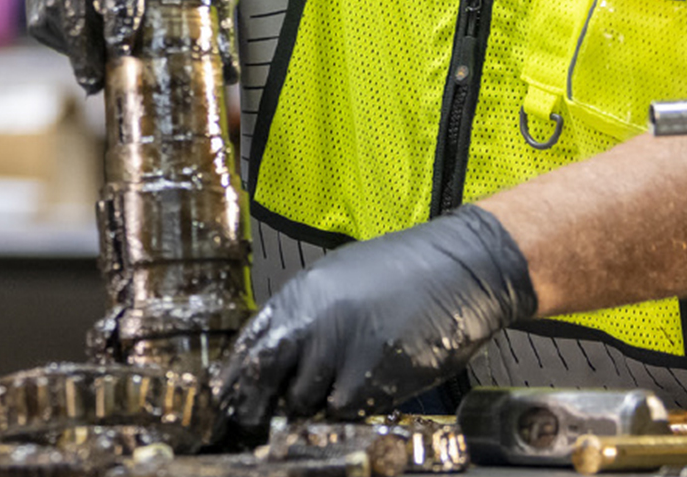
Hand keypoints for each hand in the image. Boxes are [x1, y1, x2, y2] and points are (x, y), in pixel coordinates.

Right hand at [25, 0, 237, 90]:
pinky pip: (41, 13)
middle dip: (82, 37)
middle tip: (94, 80)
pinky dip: (61, 38)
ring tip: (94, 72)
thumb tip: (228, 74)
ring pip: (53, 3)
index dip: (120, 11)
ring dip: (71, 44)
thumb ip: (217, 19)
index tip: (122, 49)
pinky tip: (85, 46)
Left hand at [210, 206, 537, 427]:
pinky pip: (344, 409)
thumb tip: (276, 349)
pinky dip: (348, 408)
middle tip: (258, 417)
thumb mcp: (338, 278)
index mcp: (299, 295)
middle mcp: (312, 322)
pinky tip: (363, 388)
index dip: (235, 376)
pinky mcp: (372, 377)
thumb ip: (304, 313)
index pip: (248, 345)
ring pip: (304, 400)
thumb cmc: (403, 270)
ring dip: (312, 405)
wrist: (458, 269)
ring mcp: (341, 351)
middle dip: (258, 401)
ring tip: (334, 388)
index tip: (228, 396)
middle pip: (264, 376)